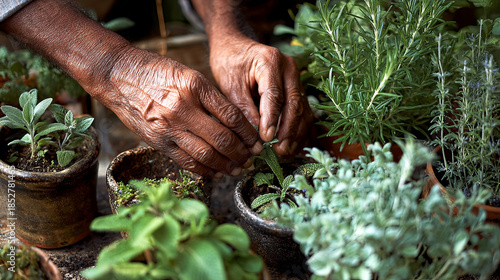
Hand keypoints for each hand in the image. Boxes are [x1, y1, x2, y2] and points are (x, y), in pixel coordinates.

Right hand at [99, 48, 261, 177]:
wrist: (118, 76)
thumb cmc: (156, 72)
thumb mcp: (188, 75)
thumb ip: (210, 98)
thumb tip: (236, 125)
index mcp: (195, 87)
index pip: (232, 117)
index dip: (249, 134)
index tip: (258, 142)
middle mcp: (182, 108)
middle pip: (222, 140)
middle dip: (242, 153)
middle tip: (252, 159)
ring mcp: (168, 128)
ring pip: (206, 155)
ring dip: (227, 166)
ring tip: (238, 169)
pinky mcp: (157, 142)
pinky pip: (186, 162)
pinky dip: (205, 170)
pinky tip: (216, 172)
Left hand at [208, 35, 312, 155]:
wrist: (235, 47)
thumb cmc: (230, 63)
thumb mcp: (230, 84)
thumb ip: (243, 108)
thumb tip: (255, 135)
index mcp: (270, 61)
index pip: (275, 95)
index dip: (272, 119)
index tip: (266, 139)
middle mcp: (289, 68)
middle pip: (294, 103)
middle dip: (288, 130)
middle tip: (279, 150)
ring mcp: (296, 78)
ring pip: (303, 110)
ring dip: (296, 133)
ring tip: (285, 152)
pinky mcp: (297, 89)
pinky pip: (303, 112)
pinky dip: (299, 130)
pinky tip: (292, 146)